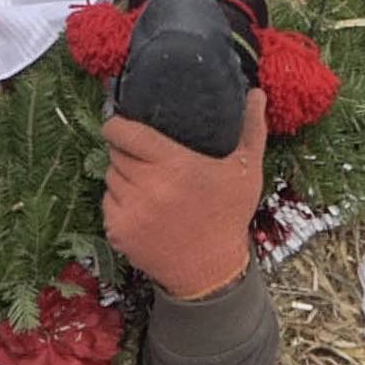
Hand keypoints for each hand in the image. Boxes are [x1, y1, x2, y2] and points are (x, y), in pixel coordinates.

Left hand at [99, 99, 268, 299]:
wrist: (210, 271)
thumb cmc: (228, 215)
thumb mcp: (246, 171)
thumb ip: (251, 129)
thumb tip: (256, 93)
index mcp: (173, 165)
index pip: (125, 133)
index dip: (116, 125)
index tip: (119, 124)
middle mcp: (147, 186)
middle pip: (116, 154)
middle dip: (125, 151)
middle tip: (145, 157)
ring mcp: (130, 211)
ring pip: (111, 178)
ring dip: (122, 176)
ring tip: (147, 183)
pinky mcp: (118, 232)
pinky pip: (108, 204)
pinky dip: (120, 202)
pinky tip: (142, 207)